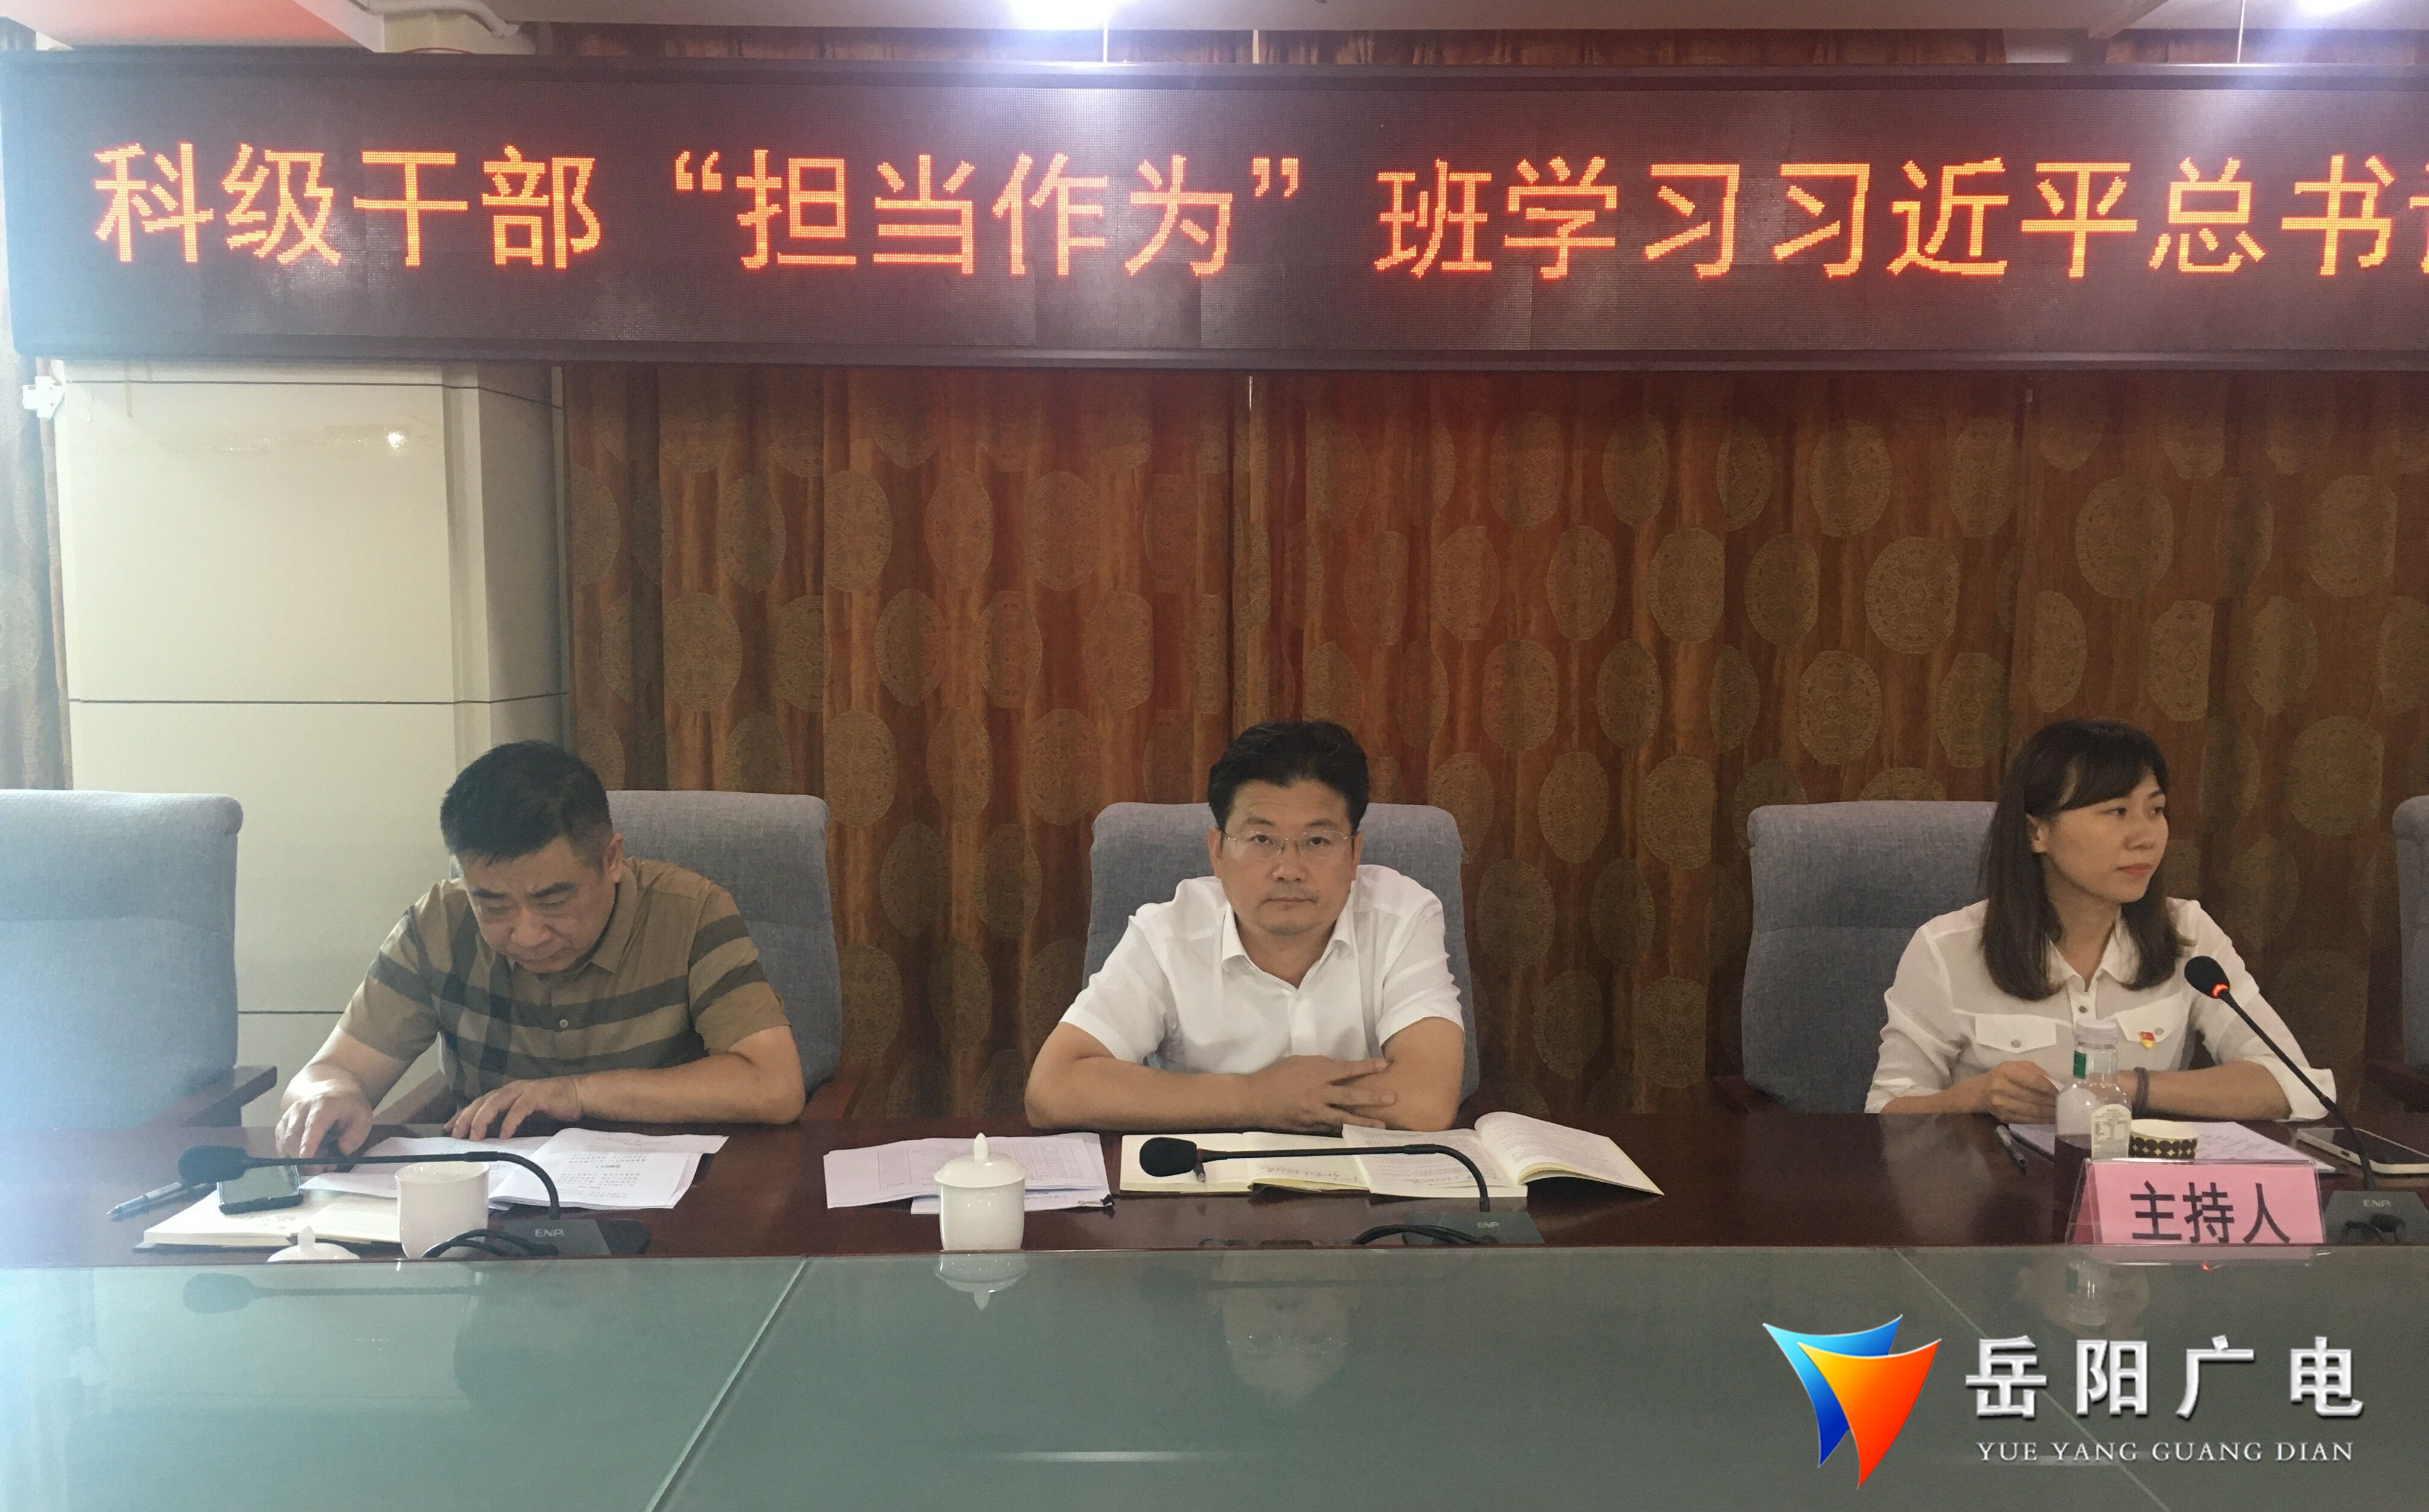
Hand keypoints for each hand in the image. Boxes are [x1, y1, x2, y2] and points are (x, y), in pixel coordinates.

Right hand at [275, 1083, 372, 1158]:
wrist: (332, 1090)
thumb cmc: (349, 1106)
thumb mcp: (363, 1117)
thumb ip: (356, 1134)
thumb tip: (343, 1150)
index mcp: (323, 1104)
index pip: (313, 1125)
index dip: (308, 1143)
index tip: (305, 1159)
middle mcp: (300, 1108)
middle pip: (293, 1137)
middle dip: (303, 1158)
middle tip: (321, 1170)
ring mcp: (288, 1116)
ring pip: (284, 1143)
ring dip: (297, 1159)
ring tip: (318, 1164)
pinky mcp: (282, 1125)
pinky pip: (281, 1145)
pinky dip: (291, 1156)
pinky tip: (307, 1158)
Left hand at [447, 1076, 583, 1140]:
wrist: (577, 1094)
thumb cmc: (550, 1105)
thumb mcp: (524, 1115)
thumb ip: (508, 1121)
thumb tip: (490, 1138)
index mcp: (506, 1094)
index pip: (478, 1103)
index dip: (462, 1115)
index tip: (448, 1129)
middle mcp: (511, 1090)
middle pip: (482, 1101)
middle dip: (467, 1117)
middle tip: (456, 1134)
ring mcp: (523, 1091)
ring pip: (496, 1102)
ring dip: (483, 1118)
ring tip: (475, 1135)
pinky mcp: (537, 1095)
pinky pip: (519, 1108)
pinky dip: (510, 1121)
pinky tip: (505, 1134)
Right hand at [1244, 1056, 1394, 1132]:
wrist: (1254, 1099)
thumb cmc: (1275, 1075)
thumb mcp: (1298, 1062)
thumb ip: (1320, 1066)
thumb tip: (1337, 1069)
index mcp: (1317, 1074)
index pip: (1347, 1069)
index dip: (1367, 1067)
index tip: (1384, 1065)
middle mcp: (1319, 1094)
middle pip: (1351, 1095)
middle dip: (1373, 1097)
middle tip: (1392, 1098)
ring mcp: (1315, 1113)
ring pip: (1344, 1118)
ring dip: (1364, 1122)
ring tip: (1381, 1127)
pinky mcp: (1309, 1127)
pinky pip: (1330, 1128)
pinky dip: (1344, 1130)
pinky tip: (1357, 1134)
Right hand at [1979, 1060, 2058, 1124]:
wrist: (1981, 1091)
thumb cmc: (2004, 1075)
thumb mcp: (2017, 1066)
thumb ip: (2036, 1072)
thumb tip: (2056, 1084)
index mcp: (2007, 1071)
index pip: (2034, 1081)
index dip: (2050, 1088)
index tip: (2063, 1092)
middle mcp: (2001, 1087)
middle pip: (2034, 1098)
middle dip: (2053, 1102)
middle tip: (2067, 1104)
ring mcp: (2002, 1104)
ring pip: (2033, 1111)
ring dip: (2050, 1113)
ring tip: (2062, 1113)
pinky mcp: (2005, 1117)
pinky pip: (2028, 1120)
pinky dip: (2042, 1120)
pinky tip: (2051, 1118)